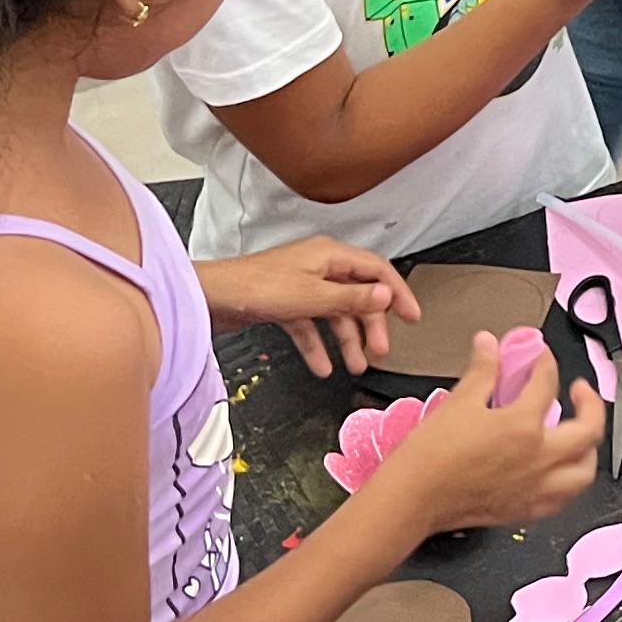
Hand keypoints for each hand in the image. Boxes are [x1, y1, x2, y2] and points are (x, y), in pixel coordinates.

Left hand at [199, 238, 419, 376]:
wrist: (210, 298)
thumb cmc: (255, 288)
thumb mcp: (313, 296)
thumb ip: (352, 298)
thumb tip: (386, 296)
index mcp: (330, 255)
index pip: (377, 271)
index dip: (397, 293)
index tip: (412, 316)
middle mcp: (318, 267)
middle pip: (358, 296)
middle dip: (371, 325)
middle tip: (381, 350)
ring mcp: (301, 286)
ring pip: (335, 314)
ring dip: (347, 340)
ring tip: (356, 365)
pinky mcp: (285, 303)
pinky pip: (311, 326)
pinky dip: (318, 346)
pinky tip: (322, 366)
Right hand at [369, 331, 602, 535]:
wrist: (412, 498)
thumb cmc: (430, 456)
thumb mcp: (459, 402)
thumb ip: (483, 371)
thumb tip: (489, 345)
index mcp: (523, 426)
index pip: (547, 384)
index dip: (545, 363)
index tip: (539, 358)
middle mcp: (539, 459)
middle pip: (588, 429)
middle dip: (591, 403)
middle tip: (580, 391)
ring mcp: (536, 488)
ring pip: (585, 470)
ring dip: (588, 448)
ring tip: (581, 435)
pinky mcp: (526, 510)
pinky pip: (563, 498)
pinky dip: (569, 482)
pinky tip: (560, 474)